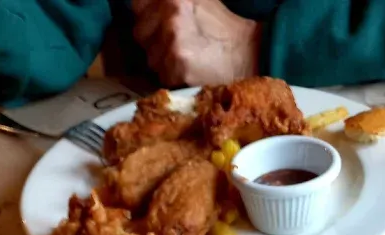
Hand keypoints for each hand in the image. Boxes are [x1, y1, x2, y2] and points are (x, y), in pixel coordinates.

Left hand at [132, 0, 260, 87]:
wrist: (248, 54)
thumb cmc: (221, 28)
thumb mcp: (197, 1)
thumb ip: (166, 2)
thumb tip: (141, 5)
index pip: (137, 4)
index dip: (145, 15)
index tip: (155, 24)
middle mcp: (171, 13)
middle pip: (140, 33)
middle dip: (153, 41)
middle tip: (178, 44)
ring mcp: (173, 40)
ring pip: (150, 58)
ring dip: (164, 62)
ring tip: (186, 58)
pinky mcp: (178, 65)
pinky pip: (163, 76)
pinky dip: (174, 77)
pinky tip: (190, 71)